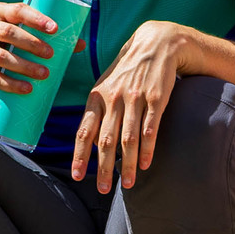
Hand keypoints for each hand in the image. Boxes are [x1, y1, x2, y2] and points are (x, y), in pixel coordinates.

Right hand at [0, 2, 63, 94]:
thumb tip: (80, 44)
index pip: (17, 10)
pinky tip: (26, 88)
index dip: (36, 18)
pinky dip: (11, 84)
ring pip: (1, 57)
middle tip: (51, 55)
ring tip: (44, 74)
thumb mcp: (14, 32)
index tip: (55, 28)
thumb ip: (43, 35)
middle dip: (32, 44)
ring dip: (24, 66)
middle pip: (9, 33)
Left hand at [72, 21, 186, 191]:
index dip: (80, 155)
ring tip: (128, 184)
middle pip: (106, 140)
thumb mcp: (107, 87)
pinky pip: (150, 128)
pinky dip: (148, 148)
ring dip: (127, 164)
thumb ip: (99, 114)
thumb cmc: (127, 71)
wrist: (155, 44)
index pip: (84, 131)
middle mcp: (113, 98)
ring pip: (128, 138)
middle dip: (104, 168)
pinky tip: (145, 164)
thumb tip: (94, 146)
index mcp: (97, 97)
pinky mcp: (156, 98)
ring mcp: (134, 98)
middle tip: (103, 189)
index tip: (78, 177)